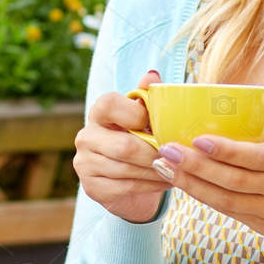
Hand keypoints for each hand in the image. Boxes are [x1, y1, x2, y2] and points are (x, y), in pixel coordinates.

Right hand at [73, 68, 170, 223]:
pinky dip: (151, 186)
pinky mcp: (91, 187)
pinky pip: (125, 187)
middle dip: (155, 153)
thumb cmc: (139, 140)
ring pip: (127, 169)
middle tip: (178, 157)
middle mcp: (85, 136)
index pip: (110, 104)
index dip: (137, 114)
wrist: (127, 179)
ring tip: (178, 170)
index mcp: (98, 112)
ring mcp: (84, 163)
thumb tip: (152, 75)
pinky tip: (167, 181)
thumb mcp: (145, 118)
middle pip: (124, 146)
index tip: (157, 126)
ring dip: (157, 171)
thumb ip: (148, 98)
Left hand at [149, 106, 263, 251]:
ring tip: (164, 167)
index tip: (197, 140)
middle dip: (195, 167)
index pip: (254, 157)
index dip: (225, 151)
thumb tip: (244, 94)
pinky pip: (229, 212)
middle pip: (232, 180)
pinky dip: (205, 198)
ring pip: (225, 200)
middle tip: (166, 151)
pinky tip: (184, 185)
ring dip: (191, 185)